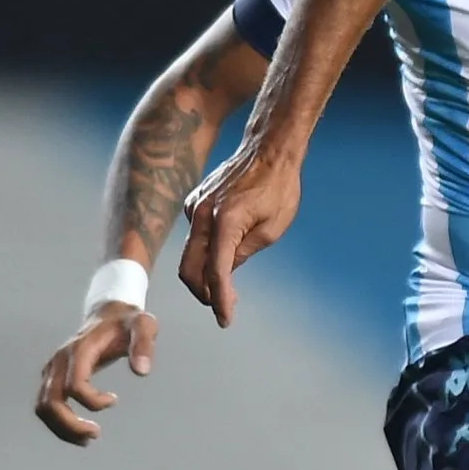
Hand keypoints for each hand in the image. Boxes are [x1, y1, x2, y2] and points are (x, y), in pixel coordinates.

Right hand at [34, 303, 158, 445]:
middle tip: (95, 435)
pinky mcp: (52, 377)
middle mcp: (59, 360)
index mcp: (79, 349)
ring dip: (62, 428)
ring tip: (88, 439)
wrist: (108, 314)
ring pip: (43, 407)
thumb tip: (142, 371)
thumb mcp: (144, 325)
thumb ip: (144, 345)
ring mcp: (52, 369)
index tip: (115, 400)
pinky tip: (80, 431)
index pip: (74, 384)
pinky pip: (45, 405)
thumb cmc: (127, 323)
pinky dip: (58, 423)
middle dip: (70, 425)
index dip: (93, 400)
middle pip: (50, 401)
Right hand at [178, 142, 301, 325]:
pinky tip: (224, 257)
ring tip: (228, 289)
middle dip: (204, 293)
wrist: (268, 149)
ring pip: (189, 254)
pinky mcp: (194, 203)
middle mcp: (202, 214)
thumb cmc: (279, 187)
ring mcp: (194, 207)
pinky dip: (205, 253)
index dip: (220, 300)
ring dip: (204, 275)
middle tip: (224, 307)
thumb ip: (246, 252)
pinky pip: (195, 237)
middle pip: (189, 269)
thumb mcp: (272, 228)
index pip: (216, 272)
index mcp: (225, 222)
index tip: (225, 319)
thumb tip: (226, 273)